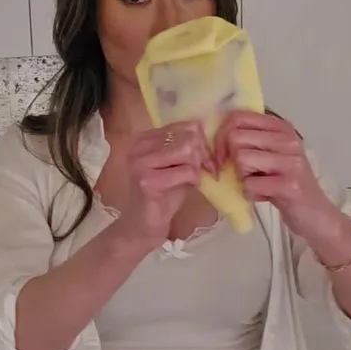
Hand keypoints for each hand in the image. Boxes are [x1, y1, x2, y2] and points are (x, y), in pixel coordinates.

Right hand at [114, 120, 215, 249]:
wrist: (145, 224)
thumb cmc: (163, 194)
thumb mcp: (175, 164)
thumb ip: (186, 147)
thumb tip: (211, 136)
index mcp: (145, 138)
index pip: (186, 125)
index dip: (202, 142)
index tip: (204, 159)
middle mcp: (139, 147)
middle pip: (188, 137)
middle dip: (202, 155)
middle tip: (204, 171)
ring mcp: (141, 164)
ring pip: (187, 151)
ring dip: (197, 167)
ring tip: (193, 179)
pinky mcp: (148, 182)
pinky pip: (186, 171)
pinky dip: (194, 180)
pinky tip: (188, 187)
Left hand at [213, 110, 342, 240]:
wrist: (315, 214)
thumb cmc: (287, 183)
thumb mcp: (272, 154)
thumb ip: (251, 140)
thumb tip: (216, 133)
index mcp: (282, 128)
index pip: (238, 117)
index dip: (220, 136)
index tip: (221, 155)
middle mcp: (288, 140)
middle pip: (235, 138)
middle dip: (231, 160)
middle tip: (244, 174)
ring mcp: (291, 162)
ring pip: (241, 159)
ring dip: (242, 177)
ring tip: (259, 184)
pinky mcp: (289, 185)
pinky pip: (249, 185)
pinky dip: (250, 194)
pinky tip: (265, 196)